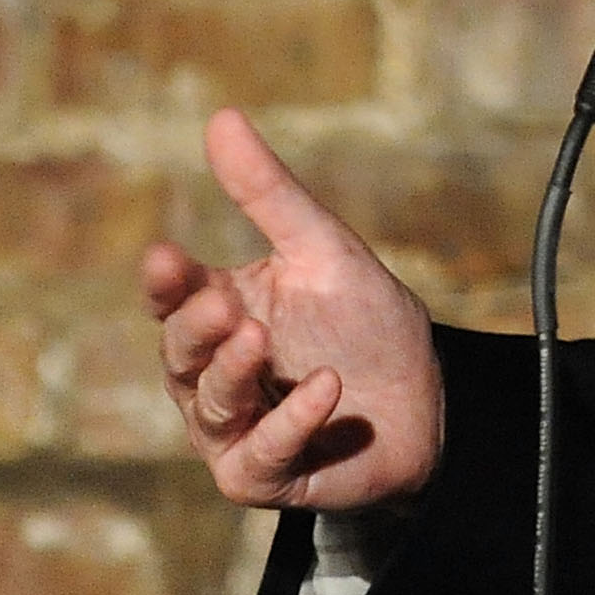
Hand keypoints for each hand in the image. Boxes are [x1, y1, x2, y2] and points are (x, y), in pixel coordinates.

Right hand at [140, 108, 443, 511]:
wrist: (428, 398)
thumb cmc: (365, 321)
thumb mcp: (323, 248)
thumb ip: (268, 195)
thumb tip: (221, 117)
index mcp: (220, 315)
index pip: (175, 299)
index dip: (166, 284)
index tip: (166, 258)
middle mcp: (213, 376)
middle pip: (181, 356)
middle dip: (197, 332)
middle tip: (227, 309)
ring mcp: (233, 431)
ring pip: (211, 408)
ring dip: (235, 375)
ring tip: (264, 340)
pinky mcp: (264, 478)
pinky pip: (258, 457)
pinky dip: (290, 422)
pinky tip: (326, 390)